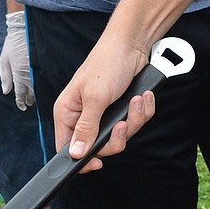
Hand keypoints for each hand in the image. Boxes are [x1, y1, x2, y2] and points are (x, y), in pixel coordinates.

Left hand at [0, 11, 34, 110]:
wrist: (24, 28)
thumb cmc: (12, 43)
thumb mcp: (3, 60)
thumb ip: (5, 77)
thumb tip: (6, 91)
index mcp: (18, 74)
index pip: (20, 94)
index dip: (21, 101)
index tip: (22, 106)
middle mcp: (29, 74)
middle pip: (31, 93)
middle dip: (29, 99)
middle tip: (28, 102)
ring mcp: (37, 69)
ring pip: (38, 87)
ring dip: (36, 93)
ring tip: (34, 96)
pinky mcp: (44, 63)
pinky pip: (44, 77)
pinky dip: (43, 83)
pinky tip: (42, 85)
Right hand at [54, 31, 155, 170]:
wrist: (132, 45)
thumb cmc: (107, 63)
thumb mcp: (95, 97)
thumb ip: (86, 127)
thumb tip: (75, 153)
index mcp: (68, 113)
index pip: (67, 149)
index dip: (82, 159)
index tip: (98, 163)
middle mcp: (84, 116)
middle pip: (99, 147)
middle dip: (118, 136)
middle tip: (123, 123)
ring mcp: (104, 114)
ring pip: (120, 136)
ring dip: (134, 120)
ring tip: (137, 101)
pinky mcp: (121, 110)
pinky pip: (134, 124)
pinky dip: (142, 111)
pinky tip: (142, 97)